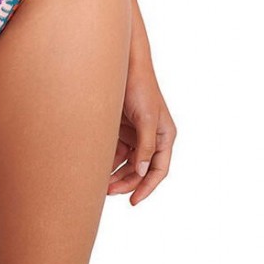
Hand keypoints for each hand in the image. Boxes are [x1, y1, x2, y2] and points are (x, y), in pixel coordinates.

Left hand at [107, 57, 175, 204]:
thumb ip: (146, 146)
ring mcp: (137, 132)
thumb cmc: (140, 87)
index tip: (133, 200)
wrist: (124, 63)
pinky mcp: (122, 127)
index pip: (158, 170)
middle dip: (127, 181)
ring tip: (101, 183)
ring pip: (128, 162)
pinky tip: (98, 166)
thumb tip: (142, 171)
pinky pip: (117, 150)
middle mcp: (152, 137)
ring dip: (116, 173)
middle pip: (140, 169)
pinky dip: (109, 160)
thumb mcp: (147, 118)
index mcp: (164, 136)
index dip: (147, 187)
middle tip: (109, 191)